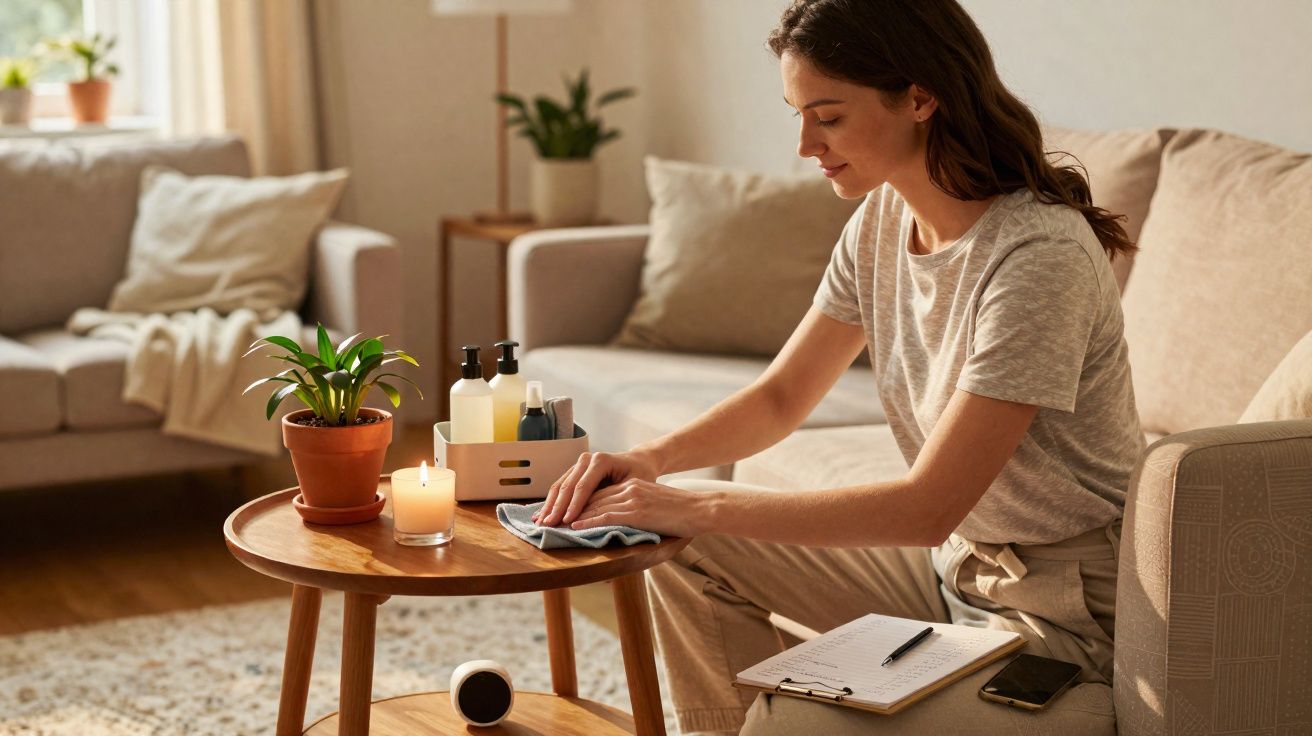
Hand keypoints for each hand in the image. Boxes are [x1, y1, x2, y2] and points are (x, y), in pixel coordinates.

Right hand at [534, 449, 661, 527]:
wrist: (639, 461)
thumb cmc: (640, 474)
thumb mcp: (635, 486)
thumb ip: (617, 498)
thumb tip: (602, 518)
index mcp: (601, 461)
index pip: (583, 486)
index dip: (574, 505)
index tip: (566, 521)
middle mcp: (587, 459)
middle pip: (568, 486)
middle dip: (556, 507)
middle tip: (547, 525)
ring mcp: (578, 464)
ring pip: (560, 485)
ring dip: (549, 505)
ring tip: (540, 522)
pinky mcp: (575, 471)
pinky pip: (560, 486)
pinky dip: (551, 501)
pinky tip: (542, 513)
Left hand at [569, 478, 711, 537]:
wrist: (701, 509)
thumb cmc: (681, 512)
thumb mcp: (654, 505)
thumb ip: (636, 509)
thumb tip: (622, 523)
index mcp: (631, 485)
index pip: (597, 492)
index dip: (577, 502)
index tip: (561, 511)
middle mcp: (628, 488)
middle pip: (591, 497)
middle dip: (568, 508)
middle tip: (550, 518)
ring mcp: (632, 498)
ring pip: (594, 506)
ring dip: (572, 516)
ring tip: (556, 525)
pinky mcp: (637, 510)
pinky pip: (606, 515)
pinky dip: (588, 521)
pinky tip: (575, 527)